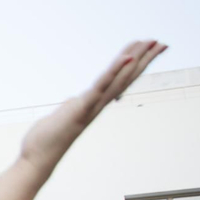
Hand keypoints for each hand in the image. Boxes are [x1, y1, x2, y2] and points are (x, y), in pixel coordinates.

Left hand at [19, 41, 167, 174]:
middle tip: (161, 42)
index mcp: (94, 103)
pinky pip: (100, 86)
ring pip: (119, 79)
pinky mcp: (81, 107)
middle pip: (126, 78)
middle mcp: (98, 104)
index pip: (120, 80)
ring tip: (150, 42)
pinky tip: (125, 57)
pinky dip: (113, 71)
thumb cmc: (48, 138)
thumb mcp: (64, 114)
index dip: (134, 65)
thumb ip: (73, 106)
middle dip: (144, 59)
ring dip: (135, 59)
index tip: (149, 49)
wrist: (38, 157)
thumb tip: (74, 101)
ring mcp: (92, 106)